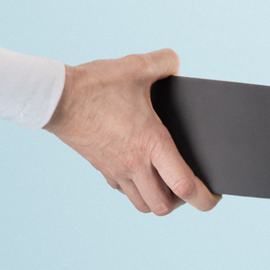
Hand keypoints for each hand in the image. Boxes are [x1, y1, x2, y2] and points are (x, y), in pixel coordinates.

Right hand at [43, 49, 219, 215]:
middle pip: (164, 207)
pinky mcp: (103, 169)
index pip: (186, 187)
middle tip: (186, 187)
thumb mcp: (135, 66)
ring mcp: (118, 171)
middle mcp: (136, 164)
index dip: (206, 198)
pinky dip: (137, 189)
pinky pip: (124, 191)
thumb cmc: (96, 84)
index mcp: (152, 144)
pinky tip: (140, 171)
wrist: (55, 97)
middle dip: (181, 203)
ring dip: (158, 200)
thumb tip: (176, 62)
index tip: (214, 195)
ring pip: (144, 205)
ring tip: (165, 183)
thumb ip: (163, 62)